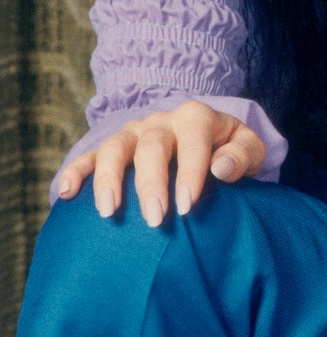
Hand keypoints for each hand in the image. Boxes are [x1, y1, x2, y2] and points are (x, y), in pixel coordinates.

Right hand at [55, 100, 265, 225]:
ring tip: (109, 211)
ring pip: (115, 147)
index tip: (187, 206)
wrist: (213, 144)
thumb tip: (222, 168)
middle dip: (151, 183)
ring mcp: (134, 132)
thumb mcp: (249, 149)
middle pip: (151, 146)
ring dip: (109, 178)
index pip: (193, 141)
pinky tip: (66, 193)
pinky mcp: (115, 147)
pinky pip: (90, 155)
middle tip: (154, 219)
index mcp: (197, 117)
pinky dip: (76, 170)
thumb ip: (243, 155)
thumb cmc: (230, 152)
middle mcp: (162, 120)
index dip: (190, 173)